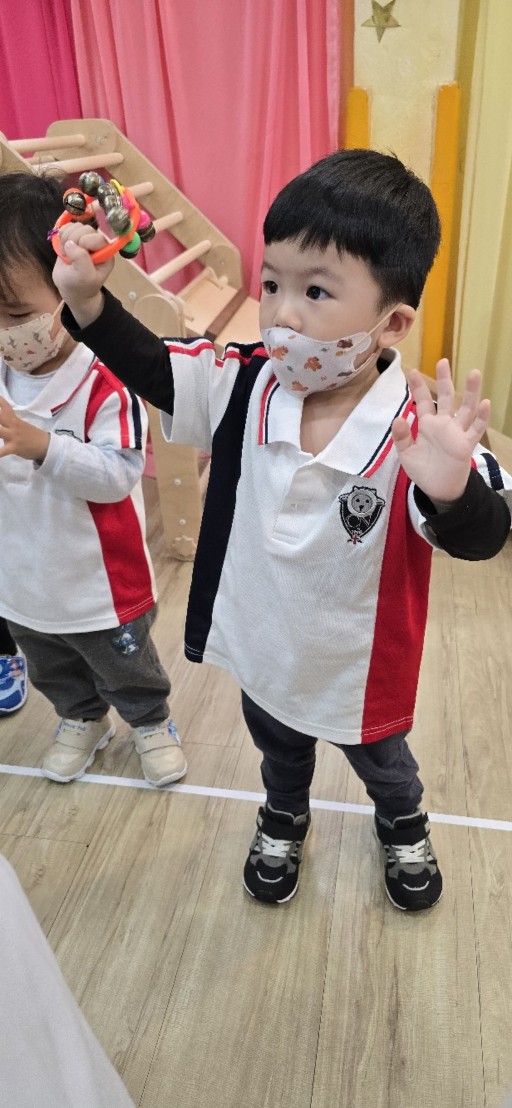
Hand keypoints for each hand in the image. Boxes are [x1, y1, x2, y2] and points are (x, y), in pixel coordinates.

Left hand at [0, 398, 49, 461]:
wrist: (45, 445)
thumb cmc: (32, 436)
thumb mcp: (20, 426)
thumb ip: (9, 425)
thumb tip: (1, 426)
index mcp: (14, 420)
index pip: (6, 407)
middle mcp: (13, 426)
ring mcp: (13, 436)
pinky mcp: (14, 447)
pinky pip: (3, 451)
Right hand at [52, 223, 113, 327]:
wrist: (69, 288)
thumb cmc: (80, 286)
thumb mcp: (84, 276)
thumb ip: (81, 259)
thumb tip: (70, 244)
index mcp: (106, 253)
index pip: (97, 237)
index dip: (85, 243)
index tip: (78, 257)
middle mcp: (98, 244)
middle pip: (86, 229)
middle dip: (74, 241)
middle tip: (69, 257)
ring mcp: (85, 239)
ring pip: (76, 226)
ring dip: (66, 238)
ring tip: (65, 253)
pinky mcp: (74, 237)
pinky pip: (68, 227)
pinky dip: (62, 234)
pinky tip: (62, 246)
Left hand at [391, 358, 490, 504]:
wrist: (438, 489)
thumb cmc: (423, 470)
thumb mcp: (406, 455)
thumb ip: (401, 437)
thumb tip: (397, 418)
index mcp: (427, 424)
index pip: (423, 401)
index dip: (418, 387)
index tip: (411, 371)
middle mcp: (444, 424)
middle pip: (446, 397)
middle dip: (445, 380)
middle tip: (442, 361)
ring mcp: (457, 432)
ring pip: (466, 408)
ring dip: (471, 392)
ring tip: (474, 373)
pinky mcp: (466, 444)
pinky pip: (476, 429)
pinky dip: (481, 417)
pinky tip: (484, 404)